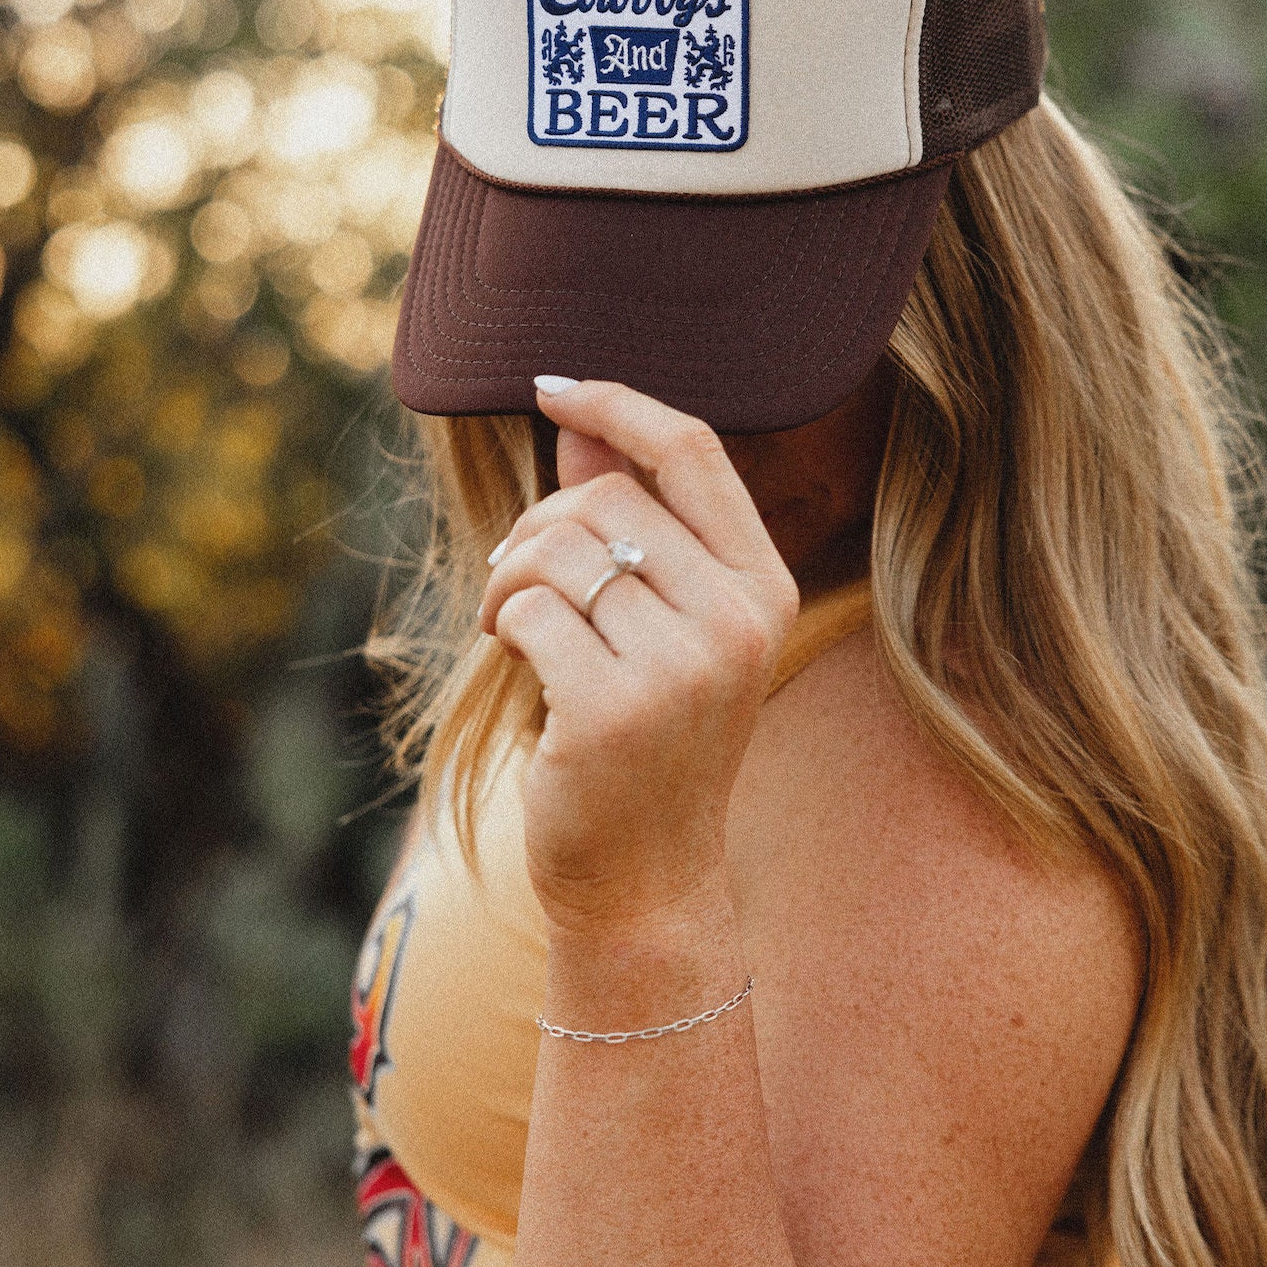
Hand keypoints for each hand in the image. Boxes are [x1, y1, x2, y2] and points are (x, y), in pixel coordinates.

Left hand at [477, 381, 799, 930]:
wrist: (646, 879)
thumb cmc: (645, 741)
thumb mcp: (656, 626)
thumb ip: (627, 526)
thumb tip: (579, 430)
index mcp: (764, 586)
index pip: (693, 449)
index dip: (616, 404)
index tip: (550, 387)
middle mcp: (738, 619)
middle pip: (606, 498)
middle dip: (537, 528)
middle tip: (517, 583)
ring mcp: (683, 666)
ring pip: (557, 549)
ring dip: (509, 579)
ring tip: (512, 628)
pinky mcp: (615, 708)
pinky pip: (527, 610)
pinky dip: (502, 627)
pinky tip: (520, 669)